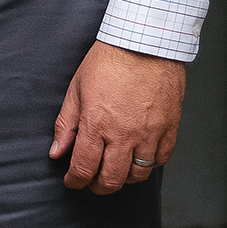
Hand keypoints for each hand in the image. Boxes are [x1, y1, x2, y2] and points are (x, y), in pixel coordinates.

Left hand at [50, 40, 183, 194]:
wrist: (145, 41)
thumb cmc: (109, 60)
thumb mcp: (77, 89)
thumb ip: (67, 125)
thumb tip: (57, 153)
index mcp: (97, 124)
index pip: (83, 168)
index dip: (75, 181)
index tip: (72, 181)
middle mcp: (124, 134)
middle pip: (111, 179)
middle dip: (98, 186)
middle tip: (92, 182)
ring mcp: (150, 133)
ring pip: (138, 174)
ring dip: (124, 178)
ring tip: (115, 170)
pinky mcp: (169, 127)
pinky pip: (161, 159)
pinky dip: (150, 164)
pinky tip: (140, 157)